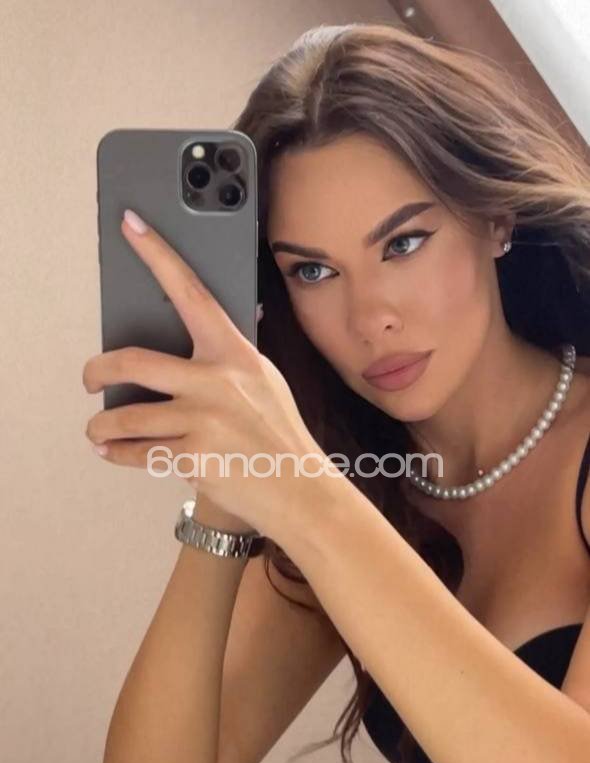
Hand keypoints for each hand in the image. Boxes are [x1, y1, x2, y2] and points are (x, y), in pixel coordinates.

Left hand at [83, 209, 324, 537]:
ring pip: (126, 417)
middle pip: (133, 362)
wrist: (301, 491)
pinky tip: (113, 453)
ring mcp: (204, 420)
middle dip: (97, 371)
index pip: (190, 292)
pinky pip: (138, 452)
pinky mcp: (194, 457)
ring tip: (97, 431)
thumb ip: (229, 361)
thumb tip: (194, 340)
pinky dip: (118, 455)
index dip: (157, 255)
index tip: (131, 226)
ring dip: (101, 427)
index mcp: (235, 354)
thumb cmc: (280, 436)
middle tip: (90, 379)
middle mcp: (217, 381)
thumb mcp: (264, 383)